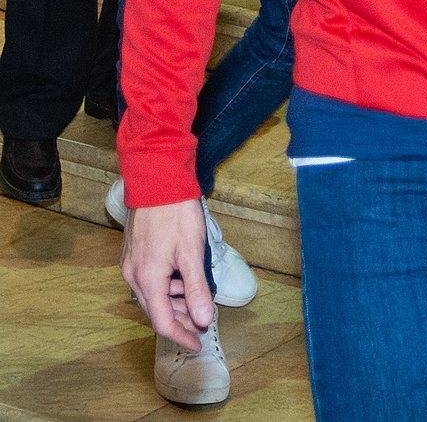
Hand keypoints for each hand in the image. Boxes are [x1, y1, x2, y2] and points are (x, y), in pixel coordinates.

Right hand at [122, 199, 212, 350]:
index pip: (163, 322)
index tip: (198, 343)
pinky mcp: (132, 252)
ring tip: (195, 300)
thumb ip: (196, 289)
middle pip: (156, 310)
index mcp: (147, 279)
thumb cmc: (175, 211)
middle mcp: (133, 275)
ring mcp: (130, 263)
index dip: (182, 335)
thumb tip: (202, 319)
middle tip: (200, 324)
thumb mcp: (191, 251)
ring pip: (151, 296)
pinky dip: (165, 287)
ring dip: (173, 303)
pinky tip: (180, 279)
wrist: (156, 177)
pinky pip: (147, 280)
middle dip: (178, 321)